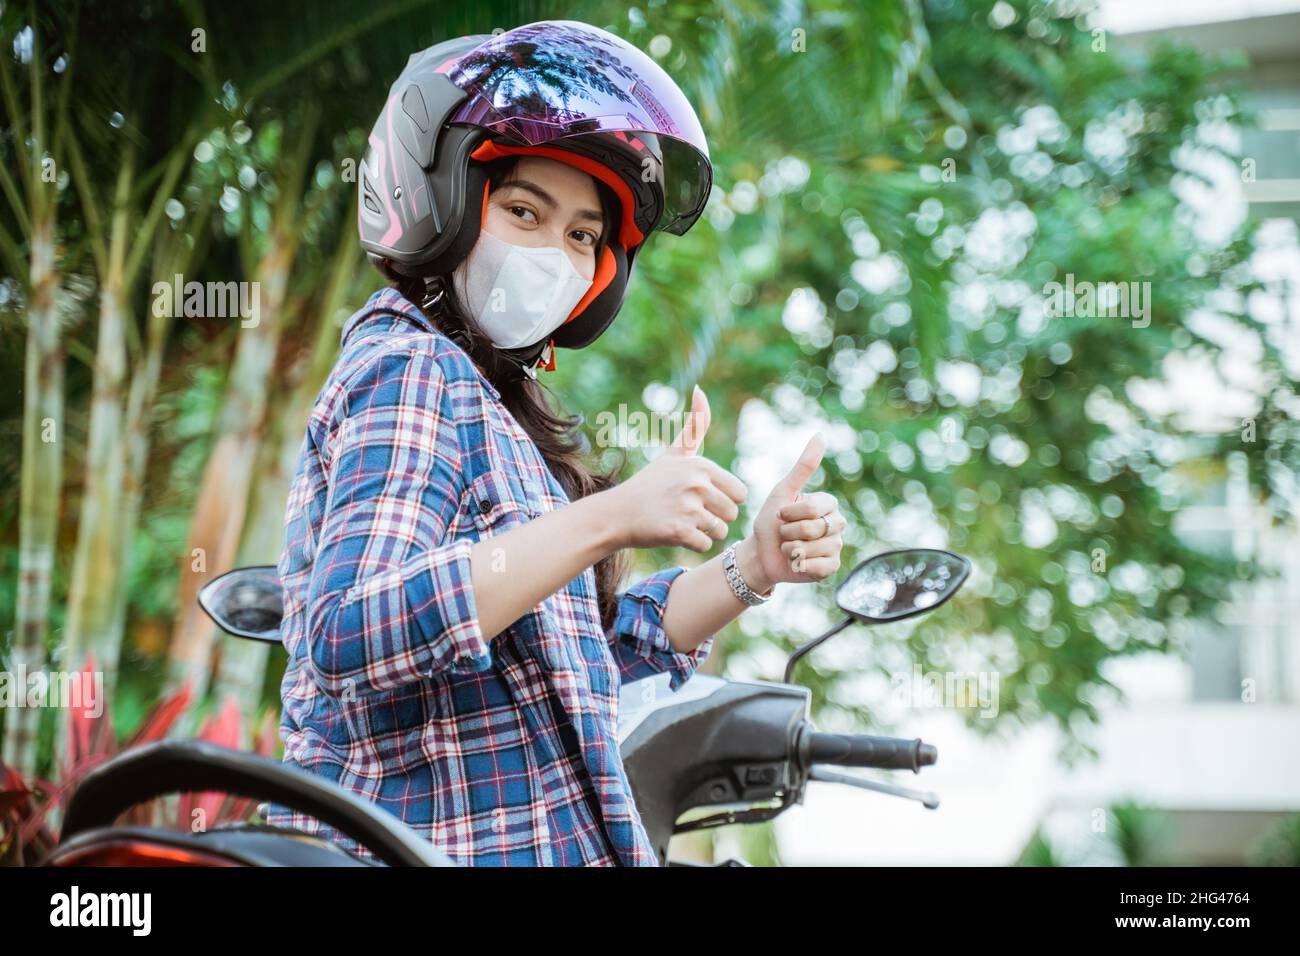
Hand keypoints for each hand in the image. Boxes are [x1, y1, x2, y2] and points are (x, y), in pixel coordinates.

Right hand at [604, 384, 746, 551]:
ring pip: (720, 531)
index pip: (739, 493)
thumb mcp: (673, 454)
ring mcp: (687, 508)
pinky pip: (705, 545)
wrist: (616, 514)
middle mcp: (696, 484)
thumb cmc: (648, 485)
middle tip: (687, 512)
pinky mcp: (679, 531)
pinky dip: (691, 544)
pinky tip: (672, 533)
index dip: (722, 499)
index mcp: (700, 465)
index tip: (699, 498)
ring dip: (703, 532)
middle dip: (714, 518)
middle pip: (732, 514)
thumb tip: (701, 390)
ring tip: (679, 521)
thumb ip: (694, 426)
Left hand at [738, 432, 844, 590]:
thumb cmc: (771, 521)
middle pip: (813, 528)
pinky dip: (800, 565)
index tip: (782, 515)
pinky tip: (797, 563)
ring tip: (789, 548)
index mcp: (827, 504)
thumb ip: (803, 467)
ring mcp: (836, 546)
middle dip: (789, 532)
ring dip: (792, 549)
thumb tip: (820, 435)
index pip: (812, 508)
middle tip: (784, 534)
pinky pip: (819, 566)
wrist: (761, 554)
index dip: (790, 514)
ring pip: (814, 548)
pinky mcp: (832, 567)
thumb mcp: (783, 492)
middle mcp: (836, 524)